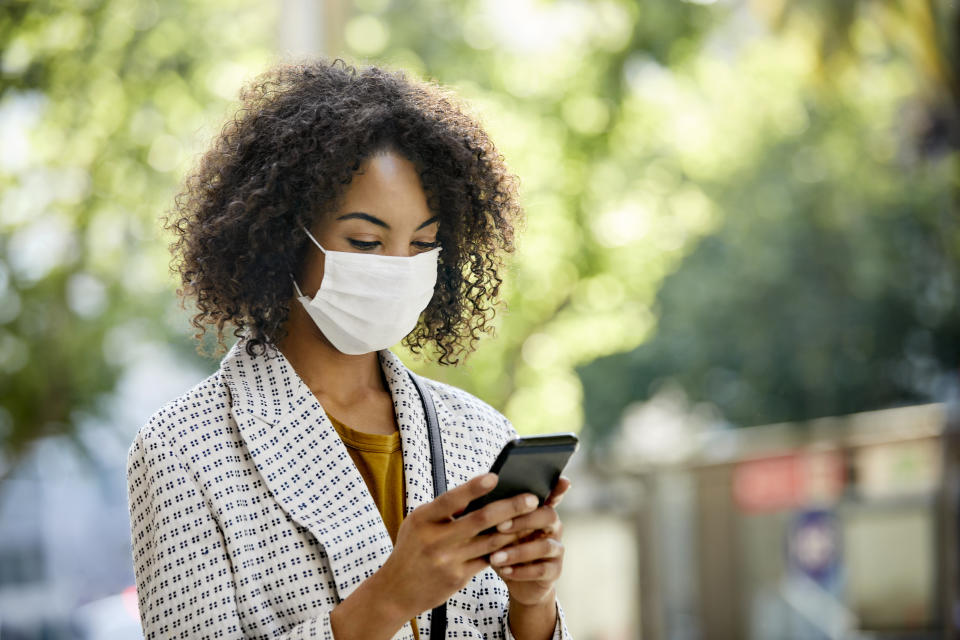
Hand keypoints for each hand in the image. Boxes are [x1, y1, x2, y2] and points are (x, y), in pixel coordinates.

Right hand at [374, 472, 542, 621]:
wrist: (395, 591)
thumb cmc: (411, 549)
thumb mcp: (418, 524)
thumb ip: (444, 510)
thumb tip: (479, 494)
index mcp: (423, 519)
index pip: (451, 500)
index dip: (473, 488)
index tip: (495, 476)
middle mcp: (435, 540)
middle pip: (480, 520)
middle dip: (510, 507)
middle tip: (532, 498)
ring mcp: (448, 561)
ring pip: (491, 541)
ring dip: (515, 529)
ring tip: (533, 518)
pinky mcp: (458, 578)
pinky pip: (488, 560)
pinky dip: (505, 549)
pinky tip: (519, 540)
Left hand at [487, 476, 570, 606]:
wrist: (516, 582)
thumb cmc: (504, 547)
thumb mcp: (498, 528)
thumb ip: (495, 513)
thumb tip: (474, 499)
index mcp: (539, 511)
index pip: (552, 495)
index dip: (557, 488)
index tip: (561, 480)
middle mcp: (552, 527)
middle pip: (548, 515)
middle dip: (523, 520)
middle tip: (499, 526)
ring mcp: (556, 549)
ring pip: (544, 546)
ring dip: (518, 551)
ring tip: (494, 557)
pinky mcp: (554, 571)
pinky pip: (541, 570)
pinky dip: (521, 571)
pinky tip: (504, 571)